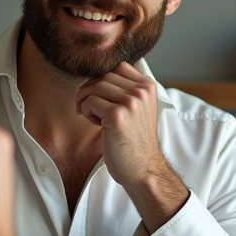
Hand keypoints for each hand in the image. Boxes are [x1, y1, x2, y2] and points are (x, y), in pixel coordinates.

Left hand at [75, 63, 187, 231]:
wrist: (143, 168)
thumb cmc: (134, 141)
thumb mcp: (137, 108)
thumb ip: (125, 90)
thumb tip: (96, 76)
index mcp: (148, 86)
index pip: (118, 67)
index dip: (102, 80)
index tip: (99, 97)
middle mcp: (142, 91)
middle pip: (104, 75)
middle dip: (90, 90)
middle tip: (90, 109)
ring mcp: (131, 102)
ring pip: (95, 86)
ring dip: (87, 101)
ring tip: (95, 117)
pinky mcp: (118, 115)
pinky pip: (90, 101)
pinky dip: (87, 111)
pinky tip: (97, 124)